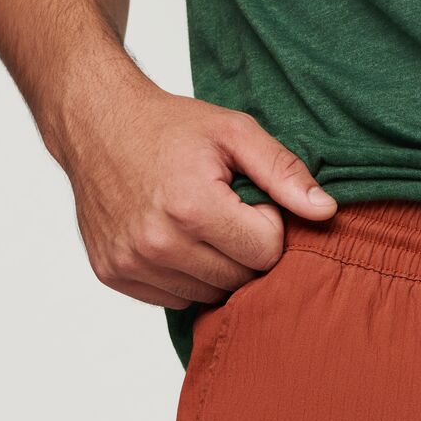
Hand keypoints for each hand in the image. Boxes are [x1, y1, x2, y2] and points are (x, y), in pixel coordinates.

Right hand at [49, 70, 335, 307]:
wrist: (94, 122)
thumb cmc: (169, 127)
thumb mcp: (234, 132)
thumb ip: (284, 172)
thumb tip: (326, 212)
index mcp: (191, 207)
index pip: (266, 254)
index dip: (267, 226)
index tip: (248, 201)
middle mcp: (157, 242)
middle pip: (240, 279)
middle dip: (244, 250)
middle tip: (225, 213)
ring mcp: (132, 262)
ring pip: (209, 295)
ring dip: (215, 267)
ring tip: (199, 224)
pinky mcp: (114, 274)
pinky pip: (175, 299)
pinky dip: (184, 276)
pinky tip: (174, 239)